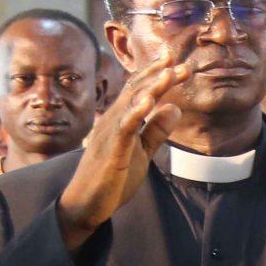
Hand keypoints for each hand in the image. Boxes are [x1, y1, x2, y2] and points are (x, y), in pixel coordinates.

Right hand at [58, 53, 186, 249]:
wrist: (86, 204)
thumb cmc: (112, 177)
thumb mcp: (142, 151)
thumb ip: (156, 130)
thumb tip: (174, 107)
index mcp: (121, 120)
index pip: (141, 92)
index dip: (158, 76)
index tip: (178, 63)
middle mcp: (113, 121)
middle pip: (137, 92)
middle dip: (158, 75)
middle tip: (179, 61)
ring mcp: (109, 135)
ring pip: (130, 105)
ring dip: (150, 88)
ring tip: (168, 73)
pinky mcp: (110, 152)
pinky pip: (124, 129)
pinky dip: (136, 114)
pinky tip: (148, 103)